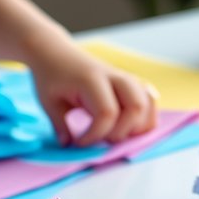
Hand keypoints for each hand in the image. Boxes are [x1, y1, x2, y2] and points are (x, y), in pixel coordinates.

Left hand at [26, 47, 158, 146]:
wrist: (56, 53)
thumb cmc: (52, 76)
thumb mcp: (48, 102)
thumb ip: (60, 125)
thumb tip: (69, 145)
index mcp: (91, 80)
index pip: (107, 113)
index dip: (96, 134)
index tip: (80, 141)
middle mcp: (114, 77)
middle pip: (136, 106)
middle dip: (122, 131)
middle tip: (102, 138)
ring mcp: (126, 78)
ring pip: (148, 102)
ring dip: (137, 125)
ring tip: (117, 134)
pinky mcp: (131, 82)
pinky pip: (150, 99)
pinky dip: (146, 116)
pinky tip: (130, 126)